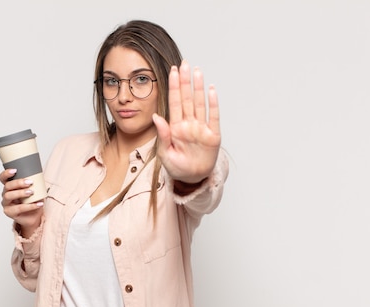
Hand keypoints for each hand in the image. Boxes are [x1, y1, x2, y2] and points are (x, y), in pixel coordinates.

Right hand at [0, 169, 43, 236]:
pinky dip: (30, 206)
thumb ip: (34, 182)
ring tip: (31, 192)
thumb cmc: (32, 201)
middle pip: (7, 186)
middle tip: (29, 182)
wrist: (34, 216)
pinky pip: (18, 208)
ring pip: (8, 196)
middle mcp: (6, 194)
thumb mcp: (34, 189)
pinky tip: (39, 204)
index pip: (3, 178)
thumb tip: (40, 176)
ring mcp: (6, 204)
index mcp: (10, 187)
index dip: (6, 173)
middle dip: (18, 183)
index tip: (15, 170)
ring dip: (21, 193)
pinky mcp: (10, 212)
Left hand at [152, 60, 220, 183]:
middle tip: (184, 64)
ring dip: (198, 87)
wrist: (192, 179)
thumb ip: (163, 134)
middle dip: (185, 81)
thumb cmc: (177, 167)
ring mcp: (201, 128)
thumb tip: (156, 117)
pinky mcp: (213, 135)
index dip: (173, 87)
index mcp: (175, 127)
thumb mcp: (165, 153)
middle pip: (187, 98)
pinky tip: (211, 89)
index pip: (174, 102)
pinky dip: (213, 103)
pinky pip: (213, 117)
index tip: (172, 71)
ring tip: (197, 71)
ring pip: (200, 103)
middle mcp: (188, 124)